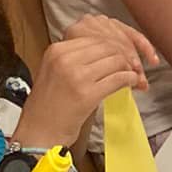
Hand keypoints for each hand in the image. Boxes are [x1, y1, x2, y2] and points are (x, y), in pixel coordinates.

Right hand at [21, 18, 156, 146]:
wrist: (38, 132)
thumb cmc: (47, 106)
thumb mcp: (53, 71)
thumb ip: (75, 58)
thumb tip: (107, 51)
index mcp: (56, 51)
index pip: (94, 38)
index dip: (113, 46)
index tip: (121, 54)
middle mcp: (65, 59)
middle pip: (107, 47)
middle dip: (124, 55)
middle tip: (132, 65)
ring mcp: (76, 76)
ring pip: (115, 61)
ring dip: (129, 68)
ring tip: (133, 75)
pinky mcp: (87, 94)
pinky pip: (118, 79)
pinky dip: (130, 80)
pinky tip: (132, 83)